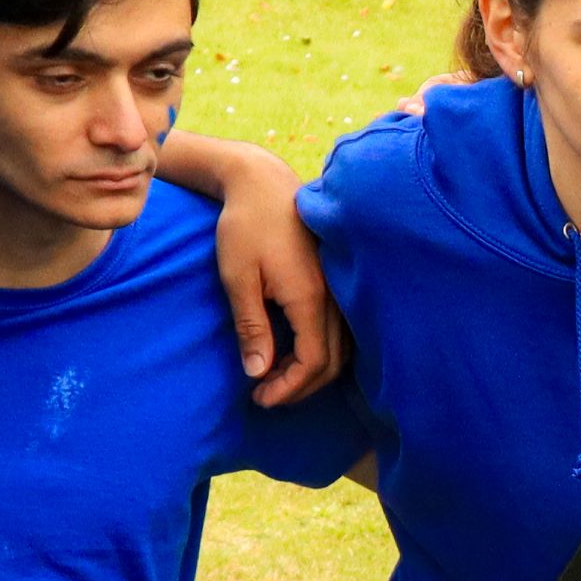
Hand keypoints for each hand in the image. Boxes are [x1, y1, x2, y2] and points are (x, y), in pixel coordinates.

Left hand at [166, 133, 349, 398]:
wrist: (265, 184)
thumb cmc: (246, 226)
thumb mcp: (238, 278)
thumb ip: (252, 327)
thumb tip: (258, 373)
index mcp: (310, 298)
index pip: (312, 362)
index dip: (288, 388)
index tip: (259, 397)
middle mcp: (334, 298)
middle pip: (331, 363)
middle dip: (299, 387)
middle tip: (264, 394)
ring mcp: (340, 290)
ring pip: (341, 351)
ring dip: (312, 373)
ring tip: (278, 377)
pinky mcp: (337, 284)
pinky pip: (342, 333)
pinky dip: (322, 353)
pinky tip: (298, 353)